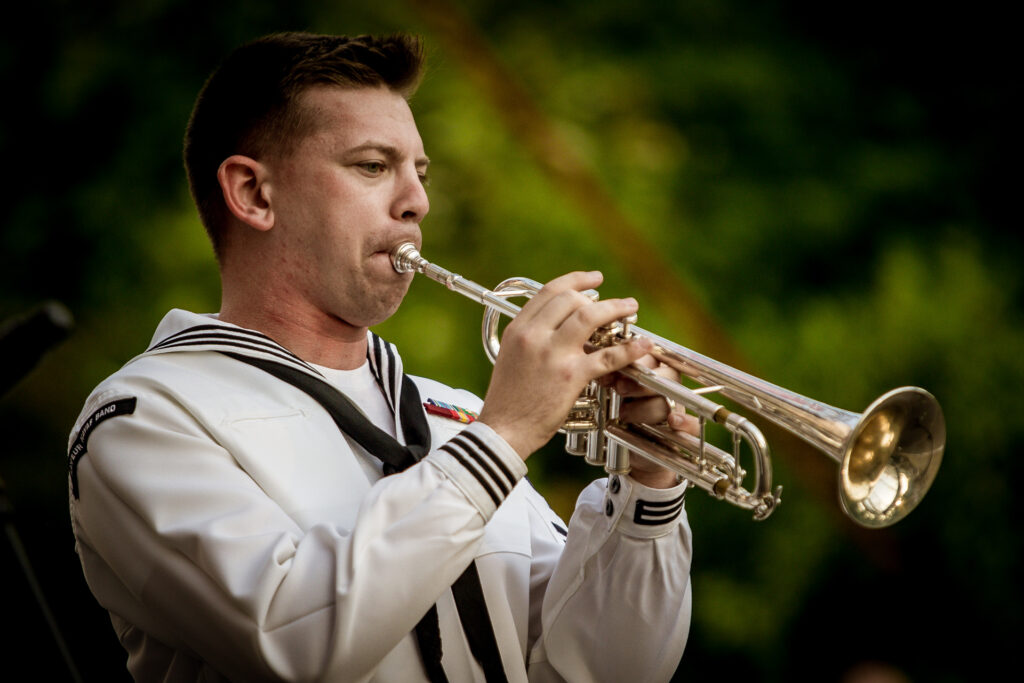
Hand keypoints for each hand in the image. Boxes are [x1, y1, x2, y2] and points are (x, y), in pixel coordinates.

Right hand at [477, 271, 652, 459]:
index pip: (549, 291)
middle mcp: (534, 335)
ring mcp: (553, 354)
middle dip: (598, 297)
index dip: (575, 280)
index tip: (593, 280)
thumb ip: (531, 338)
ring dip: (615, 309)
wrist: (504, 429)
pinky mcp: (571, 376)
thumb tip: (556, 325)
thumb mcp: (510, 357)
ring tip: (630, 308)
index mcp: (518, 329)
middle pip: (571, 299)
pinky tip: (642, 345)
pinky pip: (606, 356)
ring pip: (589, 317)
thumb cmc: (508, 399)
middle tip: (615, 303)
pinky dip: (628, 349)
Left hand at [609, 354, 699, 487]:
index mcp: (656, 373)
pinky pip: (693, 424)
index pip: (655, 358)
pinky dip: (685, 422)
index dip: (637, 360)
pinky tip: (673, 420)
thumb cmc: (625, 413)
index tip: (616, 367)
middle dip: (642, 381)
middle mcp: (671, 389)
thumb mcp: (618, 394)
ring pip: (669, 401)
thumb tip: (602, 370)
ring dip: (644, 408)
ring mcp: (679, 409)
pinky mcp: (684, 432)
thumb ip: (614, 379)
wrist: (633, 449)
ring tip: (623, 414)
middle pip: (669, 376)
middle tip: (619, 388)